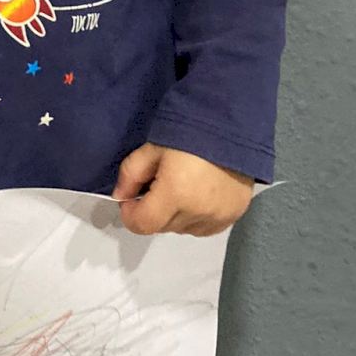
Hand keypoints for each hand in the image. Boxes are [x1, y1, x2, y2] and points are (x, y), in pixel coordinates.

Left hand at [111, 145, 252, 236]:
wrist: (234, 126)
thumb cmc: (190, 131)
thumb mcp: (153, 147)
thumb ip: (131, 174)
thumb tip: (120, 196)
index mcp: (175, 194)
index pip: (142, 224)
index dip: (131, 214)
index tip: (132, 199)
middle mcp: (197, 213)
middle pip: (163, 227)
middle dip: (154, 211)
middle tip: (159, 184)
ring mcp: (218, 217)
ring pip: (183, 229)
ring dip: (176, 216)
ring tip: (182, 187)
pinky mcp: (234, 215)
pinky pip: (205, 228)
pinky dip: (196, 218)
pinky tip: (199, 195)